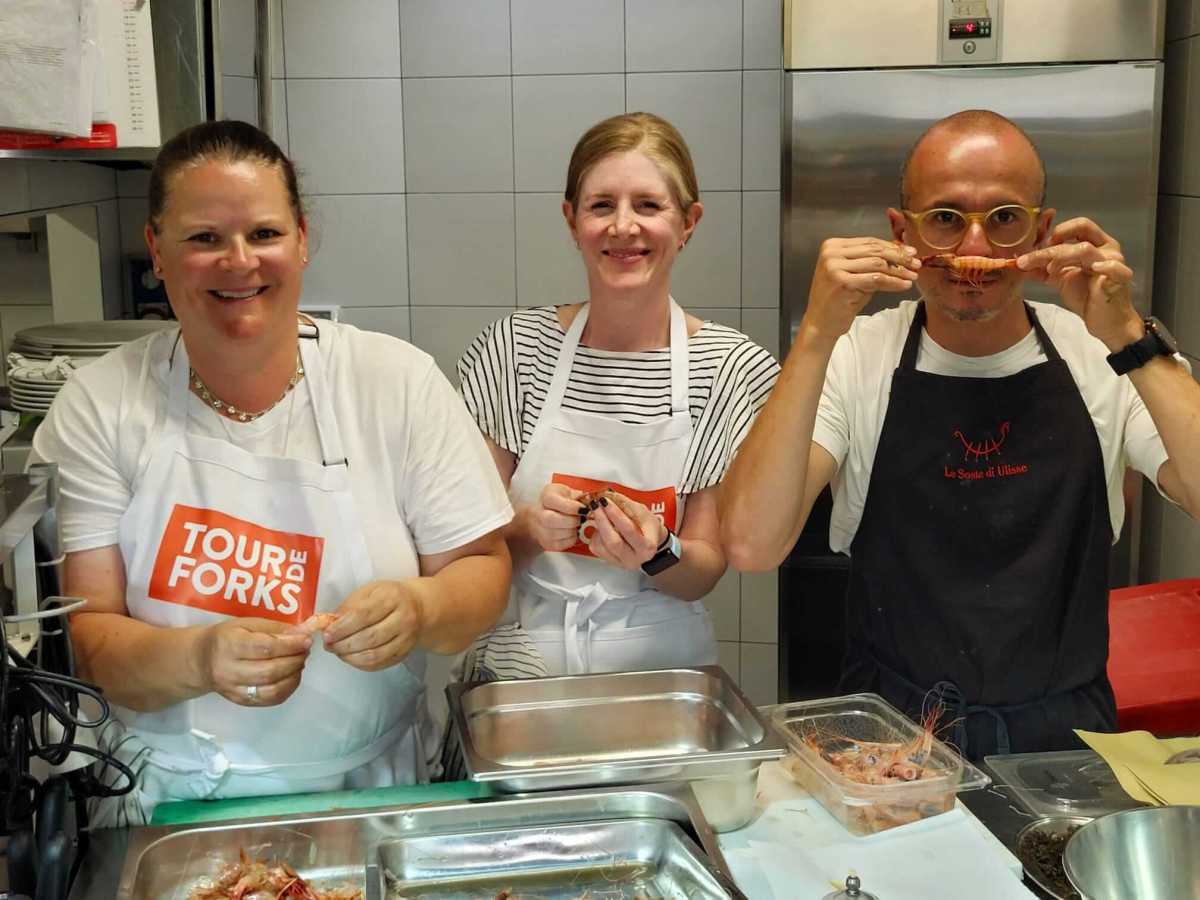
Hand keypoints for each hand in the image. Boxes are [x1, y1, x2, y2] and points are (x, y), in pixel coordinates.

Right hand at [197, 618, 311, 706]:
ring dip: (293, 676)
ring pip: (271, 689)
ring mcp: (234, 689)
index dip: (290, 645)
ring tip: (299, 662)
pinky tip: (292, 676)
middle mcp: (229, 670)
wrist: (201, 660)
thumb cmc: (227, 637)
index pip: (265, 648)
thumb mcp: (247, 624)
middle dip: (294, 660)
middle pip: (270, 671)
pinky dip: (287, 689)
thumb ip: (275, 628)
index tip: (307, 640)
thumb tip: (304, 632)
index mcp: (229, 644)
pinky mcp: (240, 701)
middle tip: (305, 650)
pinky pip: (270, 700)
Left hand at [323, 580, 423, 670]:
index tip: (327, 634)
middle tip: (329, 645)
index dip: (342, 627)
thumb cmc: (388, 597)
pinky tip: (351, 657)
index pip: (363, 615)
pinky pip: (379, 664)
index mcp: (392, 597)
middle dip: (343, 644)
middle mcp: (404, 618)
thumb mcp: (368, 591)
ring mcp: (407, 638)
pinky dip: (360, 664)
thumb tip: (328, 624)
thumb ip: (348, 607)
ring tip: (338, 651)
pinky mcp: (405, 653)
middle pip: (369, 638)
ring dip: (350, 657)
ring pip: (374, 655)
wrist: (418, 607)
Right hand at [526, 482, 587, 551]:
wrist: (546, 514)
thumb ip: (578, 496)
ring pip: (558, 533)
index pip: (554, 501)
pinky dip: (572, 538)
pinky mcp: (547, 543)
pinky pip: (562, 544)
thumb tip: (590, 502)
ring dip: (573, 530)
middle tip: (582, 518)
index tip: (584, 509)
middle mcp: (539, 513)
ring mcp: (541, 530)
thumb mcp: (568, 492)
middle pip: (552, 519)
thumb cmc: (559, 502)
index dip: (572, 507)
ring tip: (577, 524)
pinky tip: (573, 531)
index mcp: (546, 497)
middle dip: (572, 520)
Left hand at [584, 491, 666, 571]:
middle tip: (597, 506)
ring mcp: (621, 562)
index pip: (628, 530)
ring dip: (597, 527)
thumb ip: (625, 503)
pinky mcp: (610, 561)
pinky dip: (595, 535)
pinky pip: (597, 549)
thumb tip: (608, 495)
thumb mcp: (642, 511)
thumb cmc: (649, 528)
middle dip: (602, 521)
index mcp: (647, 547)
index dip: (615, 514)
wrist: (651, 541)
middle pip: (613, 541)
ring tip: (598, 513)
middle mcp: (634, 558)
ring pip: (602, 546)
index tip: (606, 502)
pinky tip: (601, 527)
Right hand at [801, 238, 920, 345]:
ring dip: (899, 270)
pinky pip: (876, 279)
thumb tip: (900, 250)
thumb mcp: (855, 274)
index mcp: (832, 246)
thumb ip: (871, 260)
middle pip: (874, 250)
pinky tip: (904, 285)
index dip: (892, 246)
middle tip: (915, 262)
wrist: (821, 322)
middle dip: (899, 256)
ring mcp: (835, 267)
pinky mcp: (843, 282)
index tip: (910, 251)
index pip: (869, 241)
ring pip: (877, 263)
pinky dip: (893, 282)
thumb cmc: (839, 299)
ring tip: (912, 275)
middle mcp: (831, 253)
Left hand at [1017, 218, 1141, 350]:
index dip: (1058, 231)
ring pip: (1086, 250)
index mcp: (1095, 243)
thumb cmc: (1086, 296)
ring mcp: (1114, 261)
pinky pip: (1114, 267)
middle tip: (1028, 260)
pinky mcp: (1120, 278)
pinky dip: (1104, 266)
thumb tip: (1018, 262)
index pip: (1079, 225)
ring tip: (1048, 269)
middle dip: (1050, 246)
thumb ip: (1041, 268)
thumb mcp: (1059, 279)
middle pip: (1080, 233)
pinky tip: (1093, 268)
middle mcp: (1106, 248)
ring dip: (1062, 257)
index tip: (1036, 245)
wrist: (1103, 321)